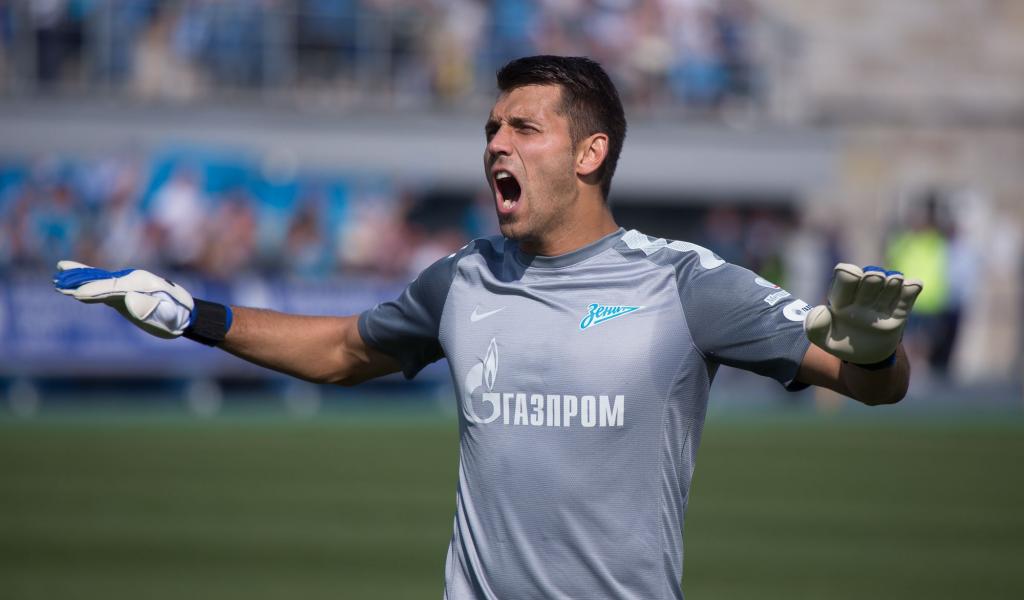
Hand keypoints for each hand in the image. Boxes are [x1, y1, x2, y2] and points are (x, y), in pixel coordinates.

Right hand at [53, 260, 194, 338]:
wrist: (186, 312)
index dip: (95, 291)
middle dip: (81, 280)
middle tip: (59, 280)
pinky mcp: (123, 290)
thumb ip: (151, 307)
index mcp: (141, 283)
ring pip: (100, 279)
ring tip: (59, 276)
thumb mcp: (169, 315)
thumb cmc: (178, 316)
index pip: (114, 287)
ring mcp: (126, 283)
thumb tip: (130, 299)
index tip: (77, 294)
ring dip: (80, 278)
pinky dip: (86, 282)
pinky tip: (73, 280)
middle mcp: (132, 279)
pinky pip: (102, 284)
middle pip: (102, 279)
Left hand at [804, 263, 922, 364]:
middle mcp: (862, 298)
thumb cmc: (839, 342)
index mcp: (842, 298)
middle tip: (874, 278)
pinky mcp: (898, 314)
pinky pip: (906, 300)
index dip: (849, 274)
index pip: (845, 278)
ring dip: (892, 282)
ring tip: (894, 281)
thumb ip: (814, 326)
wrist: (862, 358)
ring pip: (889, 286)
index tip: (853, 275)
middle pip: (870, 280)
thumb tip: (822, 310)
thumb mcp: (821, 339)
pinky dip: (911, 290)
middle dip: (872, 278)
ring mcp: (881, 305)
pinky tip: (914, 284)